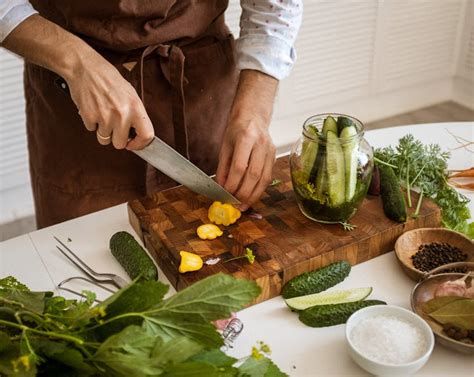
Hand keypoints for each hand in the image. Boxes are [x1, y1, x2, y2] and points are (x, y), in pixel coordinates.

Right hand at [67, 57, 153, 149]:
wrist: (85, 67)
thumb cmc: (109, 80)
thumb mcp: (130, 94)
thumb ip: (136, 114)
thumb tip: (138, 134)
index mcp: (136, 107)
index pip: (146, 135)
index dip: (140, 144)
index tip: (134, 144)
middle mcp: (122, 114)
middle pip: (120, 144)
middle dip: (116, 138)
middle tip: (114, 127)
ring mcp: (104, 117)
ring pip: (104, 140)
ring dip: (103, 131)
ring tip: (103, 114)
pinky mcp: (89, 117)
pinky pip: (91, 130)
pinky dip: (92, 123)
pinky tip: (93, 109)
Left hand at [216, 70, 277, 210]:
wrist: (254, 116)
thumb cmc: (237, 129)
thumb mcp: (225, 146)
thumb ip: (223, 167)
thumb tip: (222, 187)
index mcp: (246, 137)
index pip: (240, 166)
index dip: (233, 183)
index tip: (225, 194)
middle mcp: (261, 144)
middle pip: (254, 174)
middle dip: (244, 193)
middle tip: (235, 204)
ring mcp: (270, 150)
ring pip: (264, 178)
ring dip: (254, 195)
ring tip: (244, 206)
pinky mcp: (274, 156)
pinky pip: (268, 176)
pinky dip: (260, 189)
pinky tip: (252, 196)